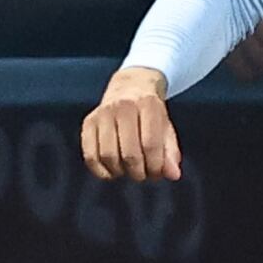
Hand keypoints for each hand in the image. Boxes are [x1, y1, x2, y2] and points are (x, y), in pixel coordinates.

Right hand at [81, 64, 179, 179]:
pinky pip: (90, 155)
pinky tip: (112, 172)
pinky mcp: (88, 122)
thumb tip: (173, 176)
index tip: (157, 173)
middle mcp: (122, 106)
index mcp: (147, 104)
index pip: (150, 145)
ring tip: (128, 170)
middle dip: (139, 173)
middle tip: (143, 174)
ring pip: (108, 156)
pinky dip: (100, 170)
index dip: (154, 166)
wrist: (129, 87)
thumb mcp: (166, 128)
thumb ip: (171, 153)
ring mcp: (102, 113)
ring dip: (120, 172)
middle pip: (129, 153)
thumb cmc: (151, 114)